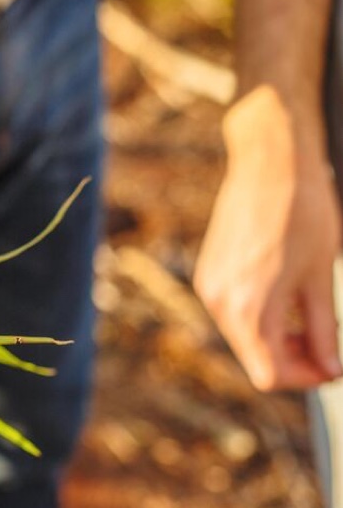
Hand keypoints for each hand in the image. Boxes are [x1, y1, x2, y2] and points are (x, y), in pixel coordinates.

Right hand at [195, 89, 342, 389]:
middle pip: (254, 357)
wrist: (269, 163)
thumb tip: (329, 367)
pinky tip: (286, 297)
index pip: (270, 373)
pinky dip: (261, 316)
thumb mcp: (321, 277)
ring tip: (311, 318)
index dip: (306, 377)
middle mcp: (219, 302)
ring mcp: (210, 286)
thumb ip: (322, 328)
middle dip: (293, 360)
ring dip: (277, 339)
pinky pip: (234, 312)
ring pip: (244, 336)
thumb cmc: (302, 213)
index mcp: (248, 307)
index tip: (334, 365)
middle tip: (329, 347)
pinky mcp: (209, 272)